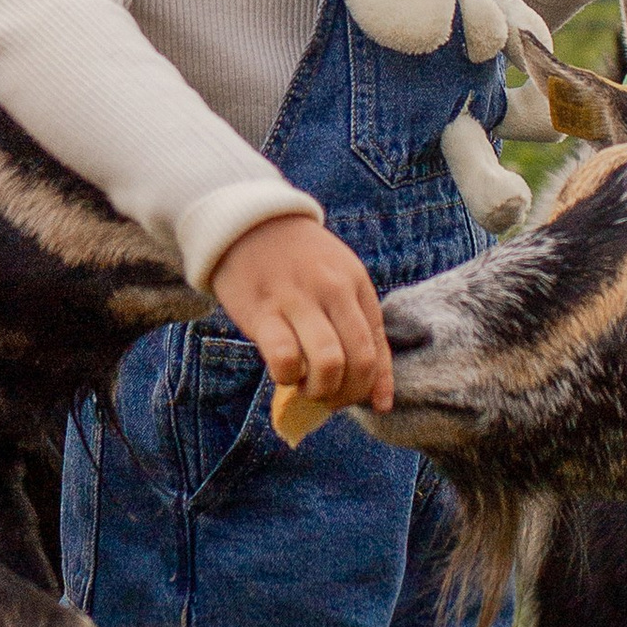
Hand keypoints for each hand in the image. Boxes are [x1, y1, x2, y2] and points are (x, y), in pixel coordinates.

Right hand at [210, 216, 392, 414]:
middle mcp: (333, 290)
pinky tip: (283, 373)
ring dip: (321, 391)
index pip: (378, 346)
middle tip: (330, 398)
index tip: (371, 404)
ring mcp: (298, 299)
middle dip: (348, 393)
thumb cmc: (297, 260)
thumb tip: (379, 396)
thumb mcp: (338, 277)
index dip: (376, 384)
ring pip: (329, 363)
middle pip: (360, 360)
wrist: (247, 222)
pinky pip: (286, 357)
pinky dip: (288, 377)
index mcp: (356, 284)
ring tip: (306, 389)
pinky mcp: (263, 310)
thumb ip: (356, 325)